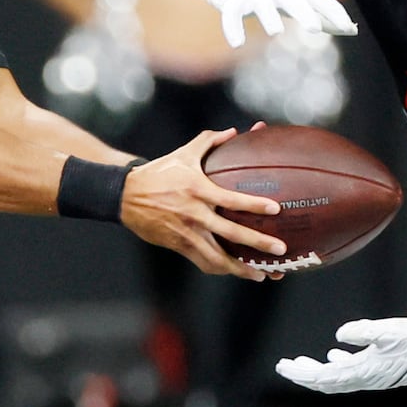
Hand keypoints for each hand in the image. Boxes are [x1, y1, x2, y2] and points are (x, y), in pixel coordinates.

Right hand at [121, 128, 285, 280]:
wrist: (126, 196)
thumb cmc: (159, 172)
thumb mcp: (183, 154)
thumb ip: (209, 142)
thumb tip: (233, 131)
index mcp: (198, 190)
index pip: (231, 199)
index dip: (254, 204)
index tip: (275, 208)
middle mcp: (195, 213)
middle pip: (232, 233)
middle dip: (258, 243)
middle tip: (280, 250)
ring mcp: (187, 233)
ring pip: (218, 258)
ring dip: (242, 268)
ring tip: (263, 274)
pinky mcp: (179, 245)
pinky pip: (204, 262)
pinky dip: (222, 268)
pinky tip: (236, 272)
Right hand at [173, 0, 357, 47]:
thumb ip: (317, 11)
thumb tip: (347, 25)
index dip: (333, 13)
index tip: (350, 28)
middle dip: (304, 12)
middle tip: (314, 29)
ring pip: (261, 3)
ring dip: (267, 16)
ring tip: (276, 31)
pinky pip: (231, 13)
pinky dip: (233, 27)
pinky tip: (237, 43)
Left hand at [276, 317, 406, 392]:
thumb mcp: (388, 330)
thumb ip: (362, 332)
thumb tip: (338, 337)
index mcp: (365, 371)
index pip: (325, 377)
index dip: (302, 374)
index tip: (284, 367)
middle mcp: (366, 378)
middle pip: (327, 381)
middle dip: (304, 374)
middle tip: (284, 365)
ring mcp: (374, 375)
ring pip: (338, 377)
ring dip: (317, 371)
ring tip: (300, 363)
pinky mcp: (381, 368)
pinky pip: (352, 370)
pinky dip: (337, 364)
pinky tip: (333, 353)